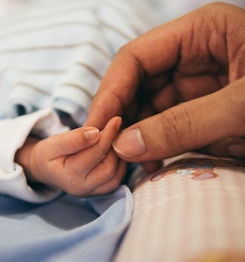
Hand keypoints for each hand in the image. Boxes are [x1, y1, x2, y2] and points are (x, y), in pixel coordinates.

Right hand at [15, 117, 125, 196]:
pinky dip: (120, 164)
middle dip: (115, 145)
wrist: (45, 169)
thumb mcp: (54, 143)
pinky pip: (117, 179)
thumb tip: (96, 133)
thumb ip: (74, 139)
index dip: (108, 135)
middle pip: (109, 166)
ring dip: (119, 154)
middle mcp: (82, 188)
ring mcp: (92, 192)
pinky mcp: (100, 192)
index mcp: (69, 176)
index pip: (96, 153)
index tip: (116, 119)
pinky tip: (115, 150)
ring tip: (115, 137)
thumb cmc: (48, 154)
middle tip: (117, 128)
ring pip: (116, 174)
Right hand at [85, 3, 244, 171]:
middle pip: (137, 84)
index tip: (96, 126)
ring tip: (125, 164)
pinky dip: (152, 145)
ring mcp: (195, 84)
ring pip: (147, 108)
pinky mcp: (199, 110)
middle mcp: (192, 55)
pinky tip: (148, 164)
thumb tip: (125, 145)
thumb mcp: (244, 107)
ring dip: (134, 136)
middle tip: (106, 151)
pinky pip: (164, 125)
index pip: (135, 58)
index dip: (110, 92)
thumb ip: (183, 125)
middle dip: (120, 118)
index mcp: (201, 32)